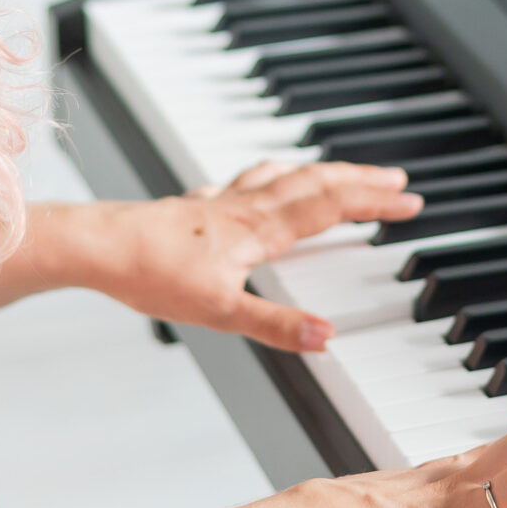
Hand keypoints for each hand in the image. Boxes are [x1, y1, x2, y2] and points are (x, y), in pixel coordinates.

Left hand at [81, 161, 421, 351]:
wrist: (99, 246)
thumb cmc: (150, 274)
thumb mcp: (218, 311)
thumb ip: (275, 324)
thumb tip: (325, 336)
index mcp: (258, 230)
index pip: (329, 207)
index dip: (372, 203)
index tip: (408, 201)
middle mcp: (245, 207)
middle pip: (316, 182)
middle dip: (361, 181)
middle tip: (397, 182)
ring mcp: (221, 202)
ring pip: (285, 174)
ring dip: (323, 172)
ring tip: (345, 172)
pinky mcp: (198, 205)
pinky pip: (249, 180)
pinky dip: (274, 175)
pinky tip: (262, 182)